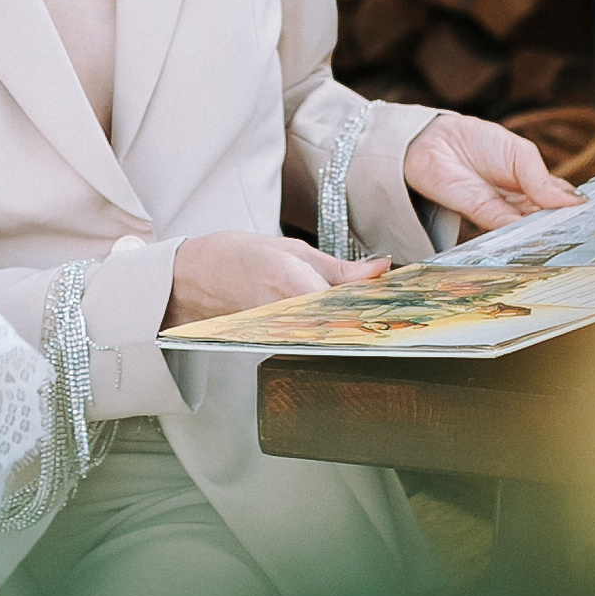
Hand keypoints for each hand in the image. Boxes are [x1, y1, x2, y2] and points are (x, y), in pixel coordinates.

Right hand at [167, 230, 389, 325]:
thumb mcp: (292, 249)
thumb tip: (381, 268)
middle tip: (401, 323)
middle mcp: (282, 311)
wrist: (194, 281)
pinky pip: (313, 346)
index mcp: (288, 279)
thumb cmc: (240, 257)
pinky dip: (333, 340)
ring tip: (380, 328)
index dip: (373, 310)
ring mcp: (277, 333)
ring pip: (328, 340)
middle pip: (339, 327)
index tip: (400, 312)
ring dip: (353, 335)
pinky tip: (350, 335)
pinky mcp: (275, 346)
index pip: (342, 303)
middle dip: (369, 324)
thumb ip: (340, 267)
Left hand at [404, 112, 581, 231]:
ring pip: (532, 232)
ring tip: (568, 241)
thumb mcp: (520, 153)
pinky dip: (522, 238)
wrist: (434, 141)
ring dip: (547, 236)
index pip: (564, 203)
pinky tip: (537, 240)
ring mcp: (504, 215)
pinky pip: (507, 234)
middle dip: (567, 230)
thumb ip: (541, 180)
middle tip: (589, 238)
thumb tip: (574, 202)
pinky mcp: (483, 220)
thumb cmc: (478, 141)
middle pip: (551, 222)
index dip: (580, 212)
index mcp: (536, 185)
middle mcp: (523, 205)